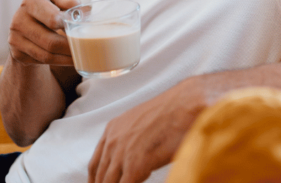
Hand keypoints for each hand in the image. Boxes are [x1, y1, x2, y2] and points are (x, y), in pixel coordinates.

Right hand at [8, 0, 80, 66]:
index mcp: (31, 1)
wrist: (26, 22)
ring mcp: (15, 38)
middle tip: (85, 49)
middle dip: (69, 47)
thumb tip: (77, 5)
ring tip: (80, 57)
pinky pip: (41, 62)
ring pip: (46, 55)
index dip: (68, 25)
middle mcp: (19, 19)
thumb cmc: (48, 7)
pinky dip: (57, 62)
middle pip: (50, 41)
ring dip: (65, 58)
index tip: (79, 29)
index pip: (52, 19)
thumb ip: (67, 1)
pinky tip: (68, 59)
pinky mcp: (17, 53)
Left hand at [88, 78, 206, 182]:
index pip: (95, 163)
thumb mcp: (141, 123)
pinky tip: (139, 182)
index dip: (96, 178)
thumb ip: (130, 140)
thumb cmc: (172, 112)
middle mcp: (113, 141)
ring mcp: (122, 153)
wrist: (185, 105)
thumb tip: (132, 156)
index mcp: (112, 129)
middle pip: (99, 175)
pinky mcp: (135, 165)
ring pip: (109, 182)